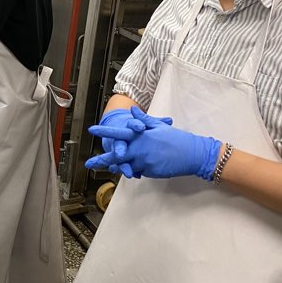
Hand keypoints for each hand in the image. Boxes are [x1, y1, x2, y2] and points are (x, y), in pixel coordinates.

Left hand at [86, 107, 220, 180]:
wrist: (193, 154)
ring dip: (120, 166)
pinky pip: (137, 171)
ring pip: (126, 166)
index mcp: (141, 135)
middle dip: (101, 159)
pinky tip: (134, 169)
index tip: (92, 129)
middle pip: (116, 155)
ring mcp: (144, 160)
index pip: (119, 132)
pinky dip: (134, 170)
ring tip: (110, 167)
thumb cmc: (176, 138)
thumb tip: (132, 110)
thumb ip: (143, 120)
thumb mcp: (159, 126)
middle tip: (89, 163)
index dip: (105, 131)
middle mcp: (139, 147)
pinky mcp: (150, 171)